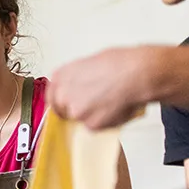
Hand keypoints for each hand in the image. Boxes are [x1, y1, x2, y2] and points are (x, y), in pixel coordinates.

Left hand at [48, 46, 164, 129]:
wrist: (137, 74)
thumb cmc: (120, 64)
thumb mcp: (90, 62)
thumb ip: (78, 77)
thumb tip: (81, 84)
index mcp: (61, 77)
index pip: (51, 95)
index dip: (60, 100)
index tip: (65, 103)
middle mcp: (63, 95)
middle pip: (63, 109)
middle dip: (76, 108)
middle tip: (93, 102)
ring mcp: (76, 111)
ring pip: (80, 118)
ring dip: (91, 114)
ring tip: (109, 101)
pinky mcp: (91, 124)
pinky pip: (94, 126)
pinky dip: (104, 120)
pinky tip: (115, 107)